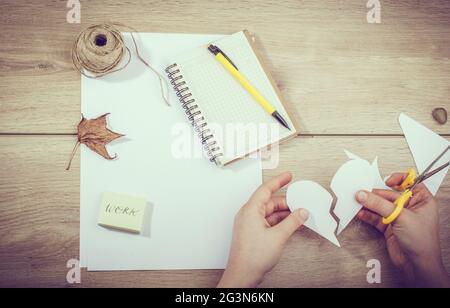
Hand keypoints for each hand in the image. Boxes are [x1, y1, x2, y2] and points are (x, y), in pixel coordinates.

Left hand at [217, 172, 308, 287]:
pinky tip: (291, 225)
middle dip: (286, 202)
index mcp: (250, 210)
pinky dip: (279, 222)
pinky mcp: (253, 233)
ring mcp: (250, 224)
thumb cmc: (252, 257)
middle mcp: (248, 215)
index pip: (265, 189)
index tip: (288, 176)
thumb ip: (292, 222)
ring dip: (284, 214)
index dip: (278, 181)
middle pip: (269, 202)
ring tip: (299, 216)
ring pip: (269, 213)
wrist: (243, 275)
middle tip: (300, 203)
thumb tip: (301, 212)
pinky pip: (268, 222)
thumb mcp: (278, 236)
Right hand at [356, 172, 449, 287]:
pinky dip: (368, 215)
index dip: (399, 179)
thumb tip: (363, 194)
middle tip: (362, 194)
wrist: (416, 264)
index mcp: (421, 200)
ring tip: (358, 203)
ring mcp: (399, 217)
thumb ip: (379, 204)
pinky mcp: (389, 226)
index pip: (410, 183)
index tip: (387, 181)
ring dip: (369, 205)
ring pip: (381, 206)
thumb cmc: (422, 241)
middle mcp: (410, 207)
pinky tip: (361, 213)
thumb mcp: (401, 217)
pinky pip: (376, 217)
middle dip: (376, 195)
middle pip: (390, 195)